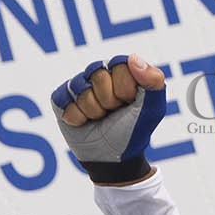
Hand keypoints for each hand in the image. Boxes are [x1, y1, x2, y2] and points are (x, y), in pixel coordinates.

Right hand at [50, 54, 167, 183]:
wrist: (113, 157)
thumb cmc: (134, 131)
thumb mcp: (153, 110)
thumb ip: (153, 83)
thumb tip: (133, 58)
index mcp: (122, 72)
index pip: (119, 63)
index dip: (125, 87)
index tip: (130, 102)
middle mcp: (99, 74)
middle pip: (98, 74)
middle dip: (109, 99)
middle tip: (114, 112)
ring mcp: (78, 85)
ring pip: (80, 88)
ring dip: (93, 110)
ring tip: (100, 118)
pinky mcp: (61, 98)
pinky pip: (63, 99)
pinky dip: (77, 116)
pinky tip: (84, 122)